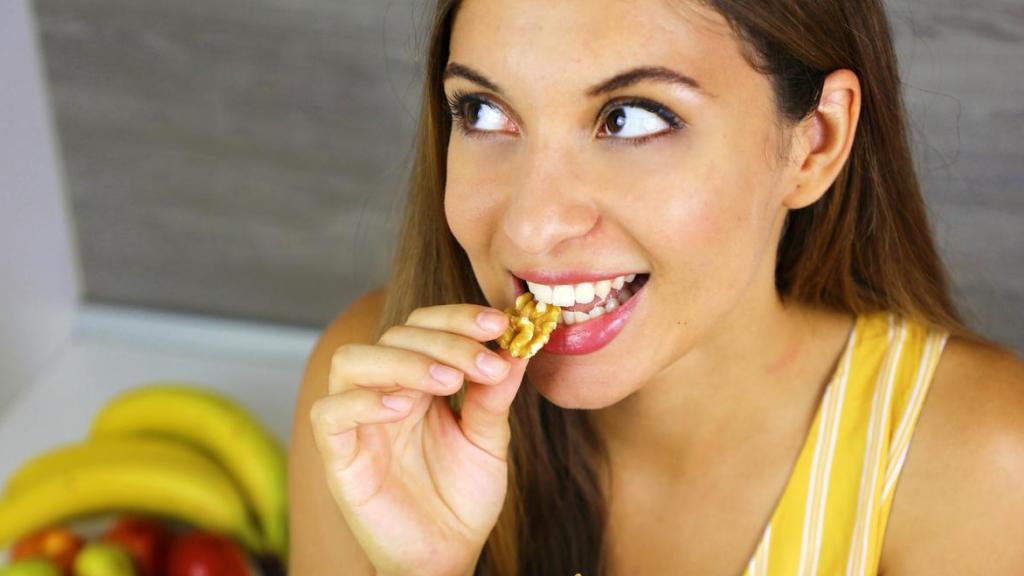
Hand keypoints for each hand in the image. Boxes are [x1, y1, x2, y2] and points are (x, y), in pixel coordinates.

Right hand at [309, 304, 525, 575]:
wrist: (446, 556)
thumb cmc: (462, 498)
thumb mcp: (487, 441)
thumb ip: (493, 396)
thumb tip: (514, 350)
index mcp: (418, 382)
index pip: (425, 326)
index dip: (457, 318)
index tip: (499, 325)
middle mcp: (384, 392)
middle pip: (394, 336)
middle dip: (444, 342)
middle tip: (484, 364)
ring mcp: (358, 422)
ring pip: (352, 361)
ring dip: (403, 362)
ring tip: (447, 381)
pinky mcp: (339, 456)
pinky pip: (329, 414)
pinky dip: (361, 401)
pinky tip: (403, 408)